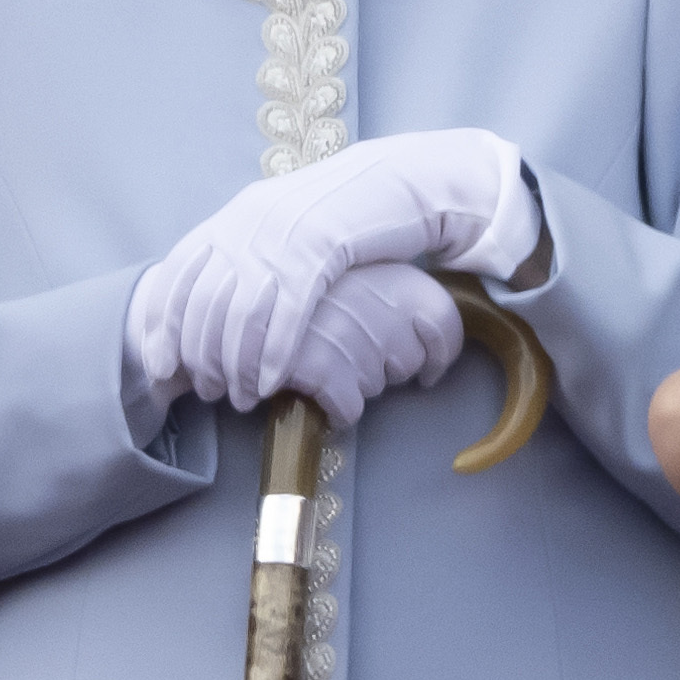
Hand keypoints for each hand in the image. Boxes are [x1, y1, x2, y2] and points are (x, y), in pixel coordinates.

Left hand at [133, 133, 538, 415]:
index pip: (178, 273)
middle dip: (200, 355)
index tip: (161, 365)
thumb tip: (215, 300)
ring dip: (236, 364)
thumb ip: (247, 251)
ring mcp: (282, 237)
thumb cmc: (341, 211)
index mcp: (235, 216)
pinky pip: (286, 312)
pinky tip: (271, 382)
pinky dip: (273, 353)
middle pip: (204, 301)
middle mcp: (249, 224)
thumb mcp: (282, 224)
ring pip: (241, 313)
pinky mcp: (320, 251)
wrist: (397, 179)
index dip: (163, 323)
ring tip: (241, 397)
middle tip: (206, 390)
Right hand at [279, 258, 468, 425]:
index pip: (444, 319)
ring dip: (355, 383)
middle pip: (408, 361)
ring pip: (376, 386)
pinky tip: (317, 392)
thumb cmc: (298, 285)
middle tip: (350, 354)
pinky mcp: (320, 366)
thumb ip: (390, 294)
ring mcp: (348, 333)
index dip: (440, 352)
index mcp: (389, 272)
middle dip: (385, 368)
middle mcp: (376, 300)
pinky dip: (337, 409)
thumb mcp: (348, 270)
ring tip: (323, 360)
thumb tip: (428, 347)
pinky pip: (349, 408)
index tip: (427, 369)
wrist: (236, 292)